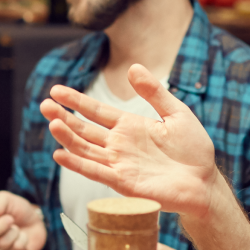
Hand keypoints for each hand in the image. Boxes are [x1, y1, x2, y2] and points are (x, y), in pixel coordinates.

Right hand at [41, 64, 221, 218]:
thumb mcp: (177, 113)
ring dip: (68, 138)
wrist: (205, 182)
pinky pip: (97, 172)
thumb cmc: (193, 149)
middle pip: (85, 129)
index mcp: (130, 126)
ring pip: (86, 150)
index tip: (56, 90)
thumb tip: (134, 67)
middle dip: (64, 117)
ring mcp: (119, 164)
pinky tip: (61, 154)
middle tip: (44, 104)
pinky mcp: (124, 183)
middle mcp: (119, 145)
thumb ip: (154, 92)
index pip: (96, 111)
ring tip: (52, 122)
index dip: (76, 101)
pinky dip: (78, 164)